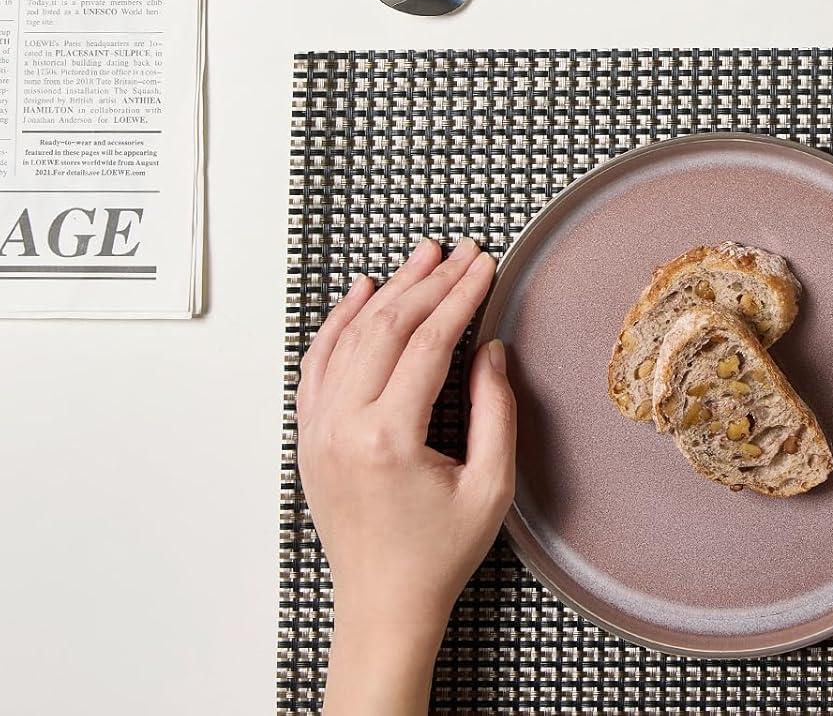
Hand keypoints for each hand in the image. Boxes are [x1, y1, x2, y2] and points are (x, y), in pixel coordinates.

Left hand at [297, 237, 513, 715]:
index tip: (485, 266)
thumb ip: (496, 412)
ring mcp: (319, 431)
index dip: (460, 297)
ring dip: (389, 291)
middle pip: (387, 328)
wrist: (384, 606)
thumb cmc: (437, 555)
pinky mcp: (311, 437)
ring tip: (422, 257)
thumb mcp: (490, 487)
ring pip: (351, 337)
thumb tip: (489, 350)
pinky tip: (362, 293)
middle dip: (430, 282)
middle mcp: (343, 428)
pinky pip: (319, 364)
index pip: (428, 343)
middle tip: (461, 251)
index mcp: (388, 440)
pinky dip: (339, 322)